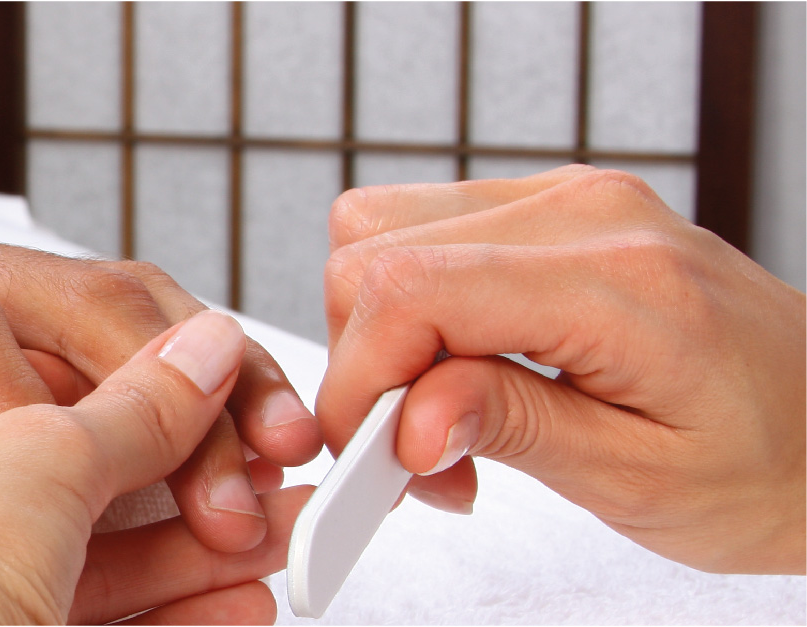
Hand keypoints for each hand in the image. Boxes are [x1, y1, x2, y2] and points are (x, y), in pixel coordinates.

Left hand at [0, 310, 313, 623]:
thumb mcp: (37, 464)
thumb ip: (130, 408)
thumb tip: (194, 353)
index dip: (108, 381)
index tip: (196, 387)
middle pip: (35, 471)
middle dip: (169, 478)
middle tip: (251, 470)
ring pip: (60, 556)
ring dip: (180, 549)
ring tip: (272, 536)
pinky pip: (59, 620)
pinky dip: (151, 612)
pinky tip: (233, 604)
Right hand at [318, 165, 804, 573]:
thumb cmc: (769, 466)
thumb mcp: (642, 482)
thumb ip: (513, 432)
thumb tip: (405, 420)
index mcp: (618, 281)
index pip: (410, 290)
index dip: (359, 382)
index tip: (374, 461)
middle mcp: (586, 214)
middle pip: (372, 254)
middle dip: (367, 369)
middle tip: (421, 458)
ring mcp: (568, 200)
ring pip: (377, 234)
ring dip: (381, 339)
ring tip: (444, 420)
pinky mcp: (553, 210)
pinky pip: (422, 235)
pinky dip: (412, 314)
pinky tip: (461, 376)